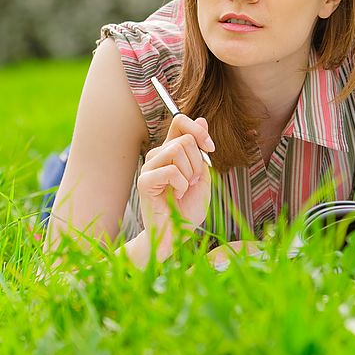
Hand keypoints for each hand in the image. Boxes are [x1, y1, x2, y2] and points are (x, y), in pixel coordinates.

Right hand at [137, 114, 214, 259]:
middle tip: (194, 181)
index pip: (180, 122)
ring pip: (177, 149)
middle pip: (185, 138)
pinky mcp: (144, 181)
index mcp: (171, 151)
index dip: (198, 130)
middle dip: (199, 161)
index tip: (210, 148)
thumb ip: (201, 149)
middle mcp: (158, 155)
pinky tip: (177, 195)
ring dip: (190, 172)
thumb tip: (202, 119)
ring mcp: (149, 167)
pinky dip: (181, 184)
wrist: (176, 235)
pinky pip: (171, 170)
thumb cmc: (188, 208)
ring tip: (185, 188)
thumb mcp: (203, 175)